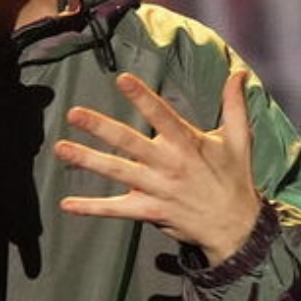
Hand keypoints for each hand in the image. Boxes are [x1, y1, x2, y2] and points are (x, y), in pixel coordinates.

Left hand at [55, 69, 261, 264]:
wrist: (237, 227)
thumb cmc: (235, 179)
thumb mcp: (239, 140)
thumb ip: (235, 105)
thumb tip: (239, 73)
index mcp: (188, 144)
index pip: (162, 115)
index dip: (142, 97)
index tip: (121, 79)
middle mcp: (169, 165)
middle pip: (130, 143)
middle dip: (101, 128)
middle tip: (74, 113)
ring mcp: (158, 189)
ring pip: (118, 172)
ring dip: (87, 160)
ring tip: (61, 149)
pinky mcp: (150, 211)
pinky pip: (117, 210)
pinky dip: (92, 208)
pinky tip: (67, 204)